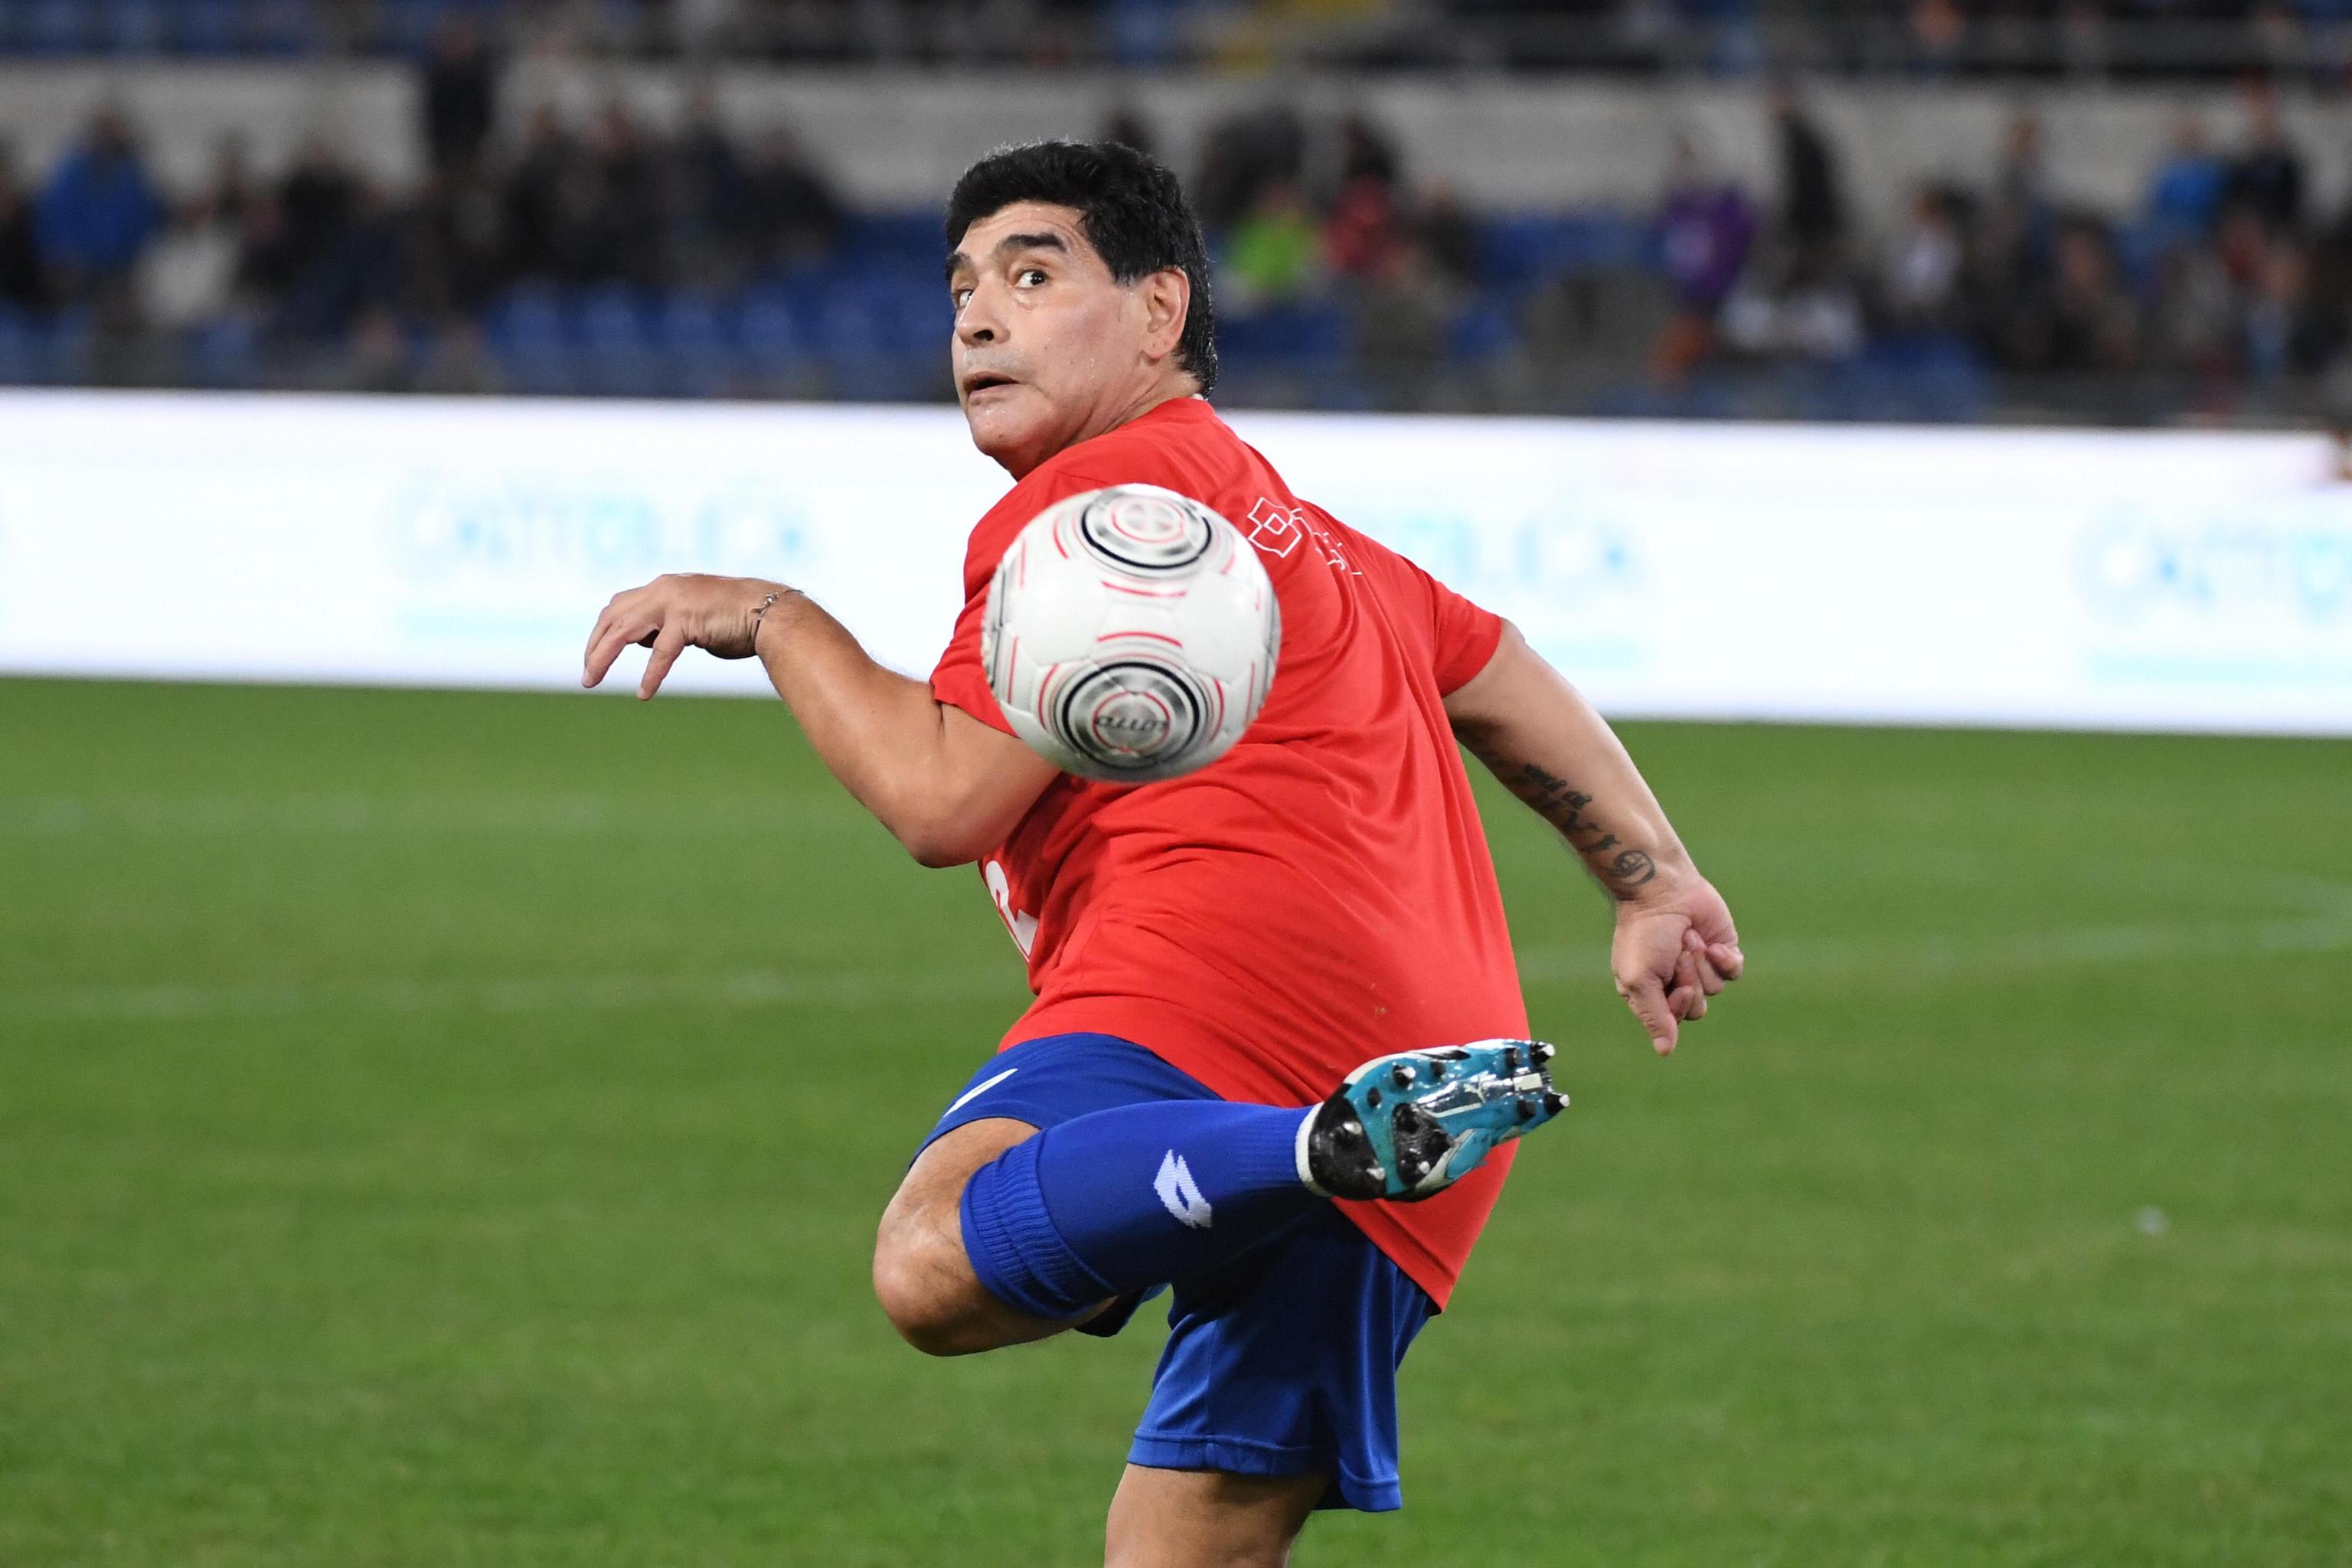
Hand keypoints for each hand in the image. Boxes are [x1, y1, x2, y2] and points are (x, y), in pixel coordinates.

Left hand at [582, 574, 786, 699]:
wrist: (771, 613)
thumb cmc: (737, 620)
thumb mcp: (692, 619)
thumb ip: (666, 626)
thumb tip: (645, 642)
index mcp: (664, 587)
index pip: (619, 606)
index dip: (602, 631)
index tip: (594, 655)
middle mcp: (663, 589)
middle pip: (613, 616)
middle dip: (594, 645)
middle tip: (587, 676)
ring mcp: (674, 601)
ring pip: (624, 630)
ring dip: (603, 657)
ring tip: (591, 680)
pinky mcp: (687, 619)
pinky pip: (660, 651)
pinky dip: (650, 674)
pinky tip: (643, 693)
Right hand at [1610, 873, 1742, 1056]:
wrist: (1662, 890)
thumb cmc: (1644, 934)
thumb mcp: (1639, 979)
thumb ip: (1654, 1016)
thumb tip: (1665, 1052)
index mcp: (1652, 992)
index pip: (1674, 1021)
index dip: (1679, 1006)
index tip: (1675, 985)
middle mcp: (1677, 982)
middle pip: (1697, 1008)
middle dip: (1690, 980)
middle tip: (1678, 953)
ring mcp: (1701, 967)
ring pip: (1715, 988)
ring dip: (1701, 962)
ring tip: (1687, 936)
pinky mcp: (1722, 950)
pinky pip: (1734, 971)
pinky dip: (1725, 959)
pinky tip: (1712, 944)